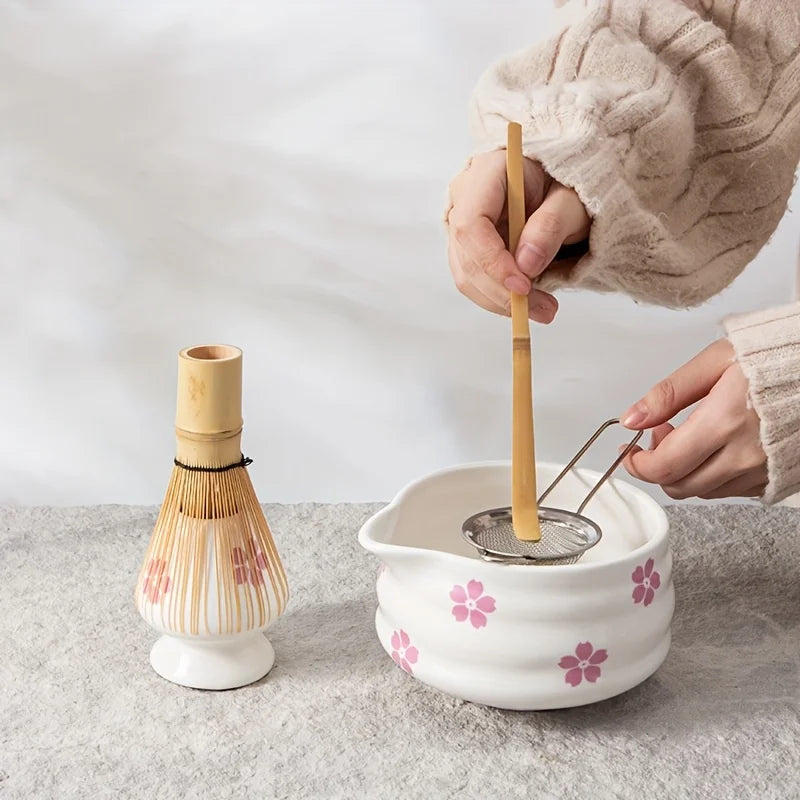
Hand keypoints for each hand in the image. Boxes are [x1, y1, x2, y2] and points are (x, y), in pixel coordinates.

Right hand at [446, 150, 590, 322]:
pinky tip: (528, 301)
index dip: (492, 261)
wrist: (561, 188)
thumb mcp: (572, 199)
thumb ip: (551, 225)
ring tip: (543, 309)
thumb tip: (526, 266)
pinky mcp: (468, 250)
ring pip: (467, 275)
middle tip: (543, 308)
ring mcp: (461, 226)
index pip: (471, 224)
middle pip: (467, 255)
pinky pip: (475, 282)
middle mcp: (465, 199)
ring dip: (501, 301)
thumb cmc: (567, 185)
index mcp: (486, 173)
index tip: (523, 287)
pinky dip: (500, 298)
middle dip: (502, 291)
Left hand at [620, 340, 767, 499]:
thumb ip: (669, 393)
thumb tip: (633, 418)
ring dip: (683, 471)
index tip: (629, 451)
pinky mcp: (774, 477)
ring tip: (687, 436)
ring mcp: (762, 470)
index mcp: (724, 422)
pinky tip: (712, 448)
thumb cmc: (775, 357)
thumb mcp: (715, 361)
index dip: (637, 464)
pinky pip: (729, 490)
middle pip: (679, 486)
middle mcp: (744, 454)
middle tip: (659, 435)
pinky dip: (710, 474)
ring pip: (703, 490)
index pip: (664, 465)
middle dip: (656, 467)